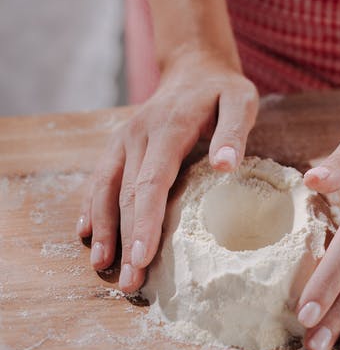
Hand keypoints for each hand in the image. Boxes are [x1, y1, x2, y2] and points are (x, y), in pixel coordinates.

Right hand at [76, 50, 257, 292]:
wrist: (194, 66)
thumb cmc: (222, 89)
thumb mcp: (240, 100)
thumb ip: (234, 131)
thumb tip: (224, 166)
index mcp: (168, 128)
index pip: (151, 182)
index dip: (145, 221)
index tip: (141, 256)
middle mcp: (138, 134)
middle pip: (126, 194)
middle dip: (125, 239)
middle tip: (129, 283)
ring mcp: (124, 139)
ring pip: (105, 187)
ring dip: (102, 228)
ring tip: (102, 265)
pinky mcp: (120, 144)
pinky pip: (100, 177)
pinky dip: (92, 206)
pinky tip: (88, 233)